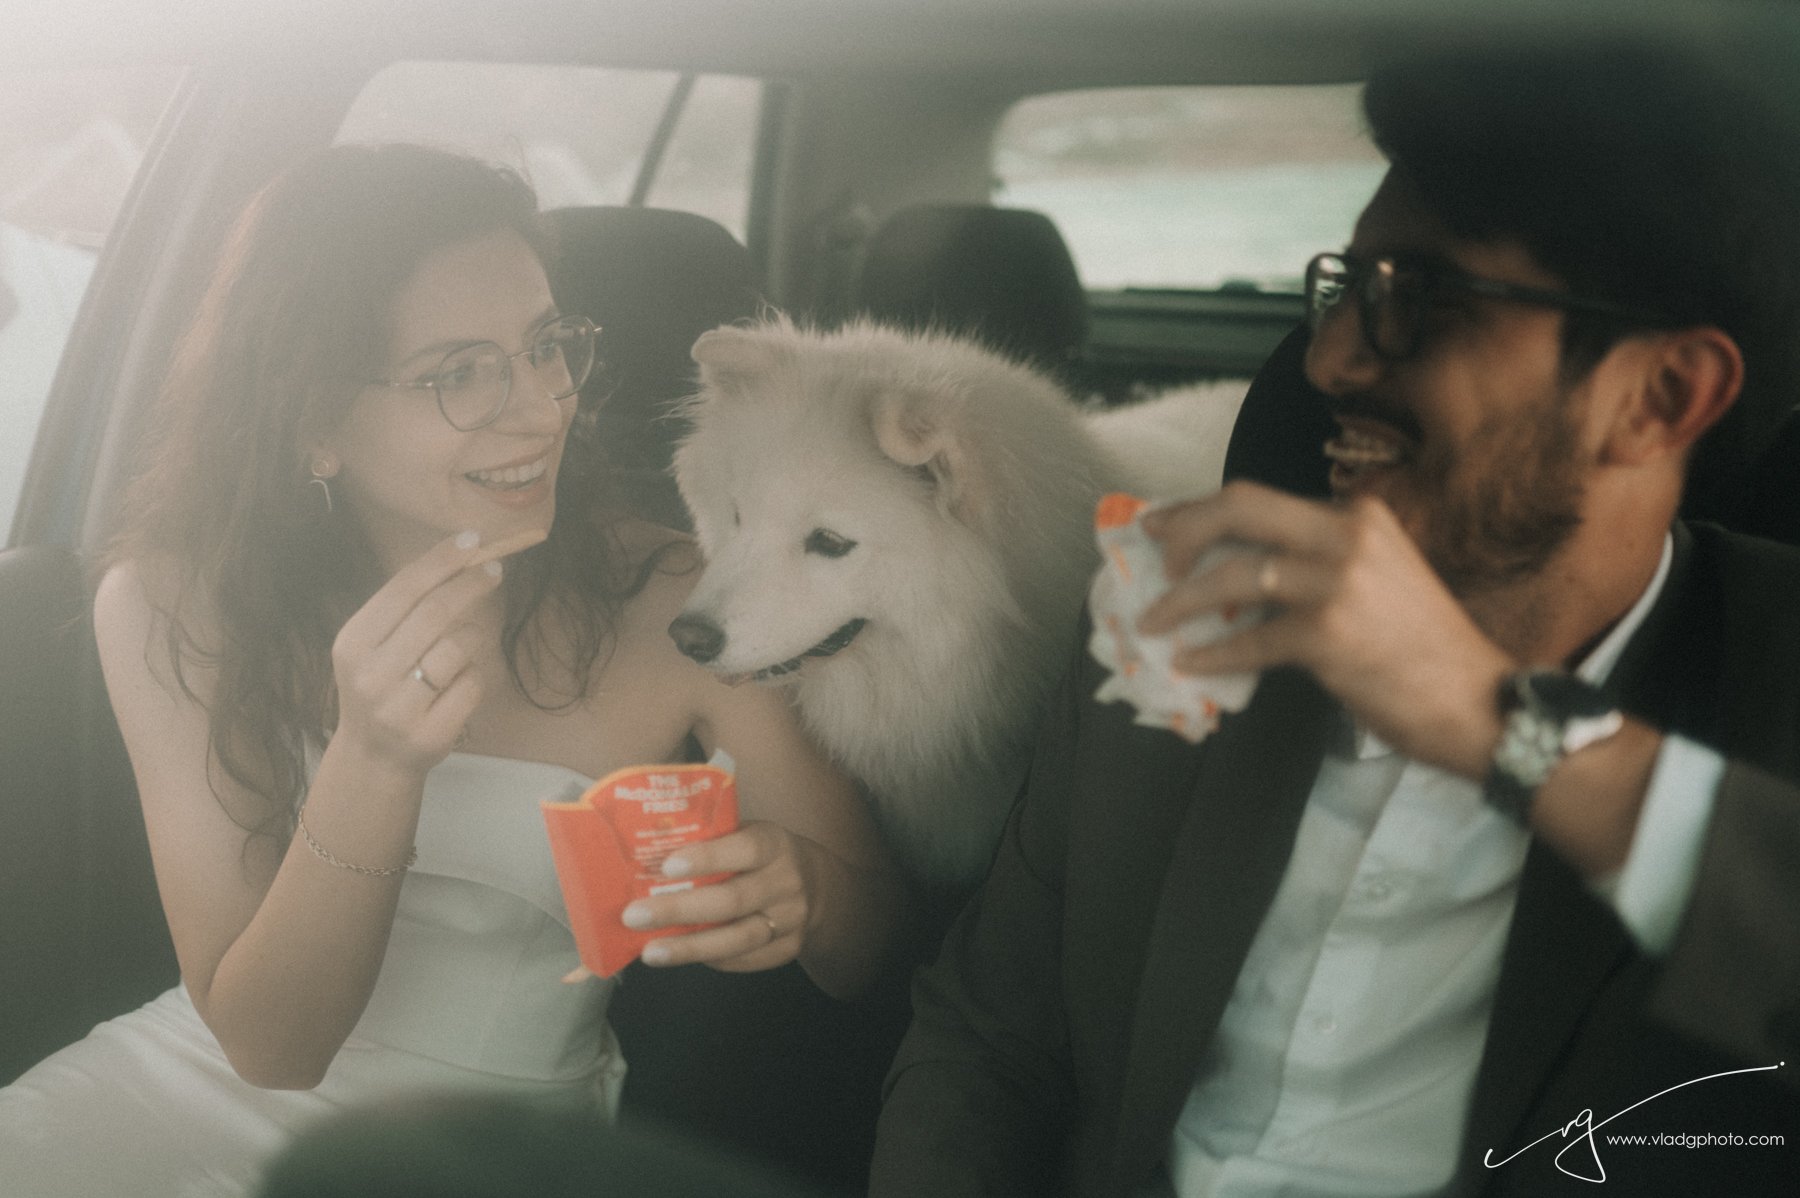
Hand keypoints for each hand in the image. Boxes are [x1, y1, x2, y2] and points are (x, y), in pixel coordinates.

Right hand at [328, 528, 541, 774]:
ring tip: (453, 656)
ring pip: (460, 647)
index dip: (441, 561)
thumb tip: (458, 555)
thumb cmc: (381, 687)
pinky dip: (473, 677)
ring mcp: (399, 707)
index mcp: (353, 643)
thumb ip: (405, 608)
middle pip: (436, 612)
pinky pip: (473, 683)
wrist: (371, 758)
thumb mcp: (374, 647)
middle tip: (495, 569)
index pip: (404, 589)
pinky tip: (453, 690)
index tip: (473, 540)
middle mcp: (371, 674)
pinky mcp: (430, 733)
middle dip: (471, 584)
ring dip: (470, 641)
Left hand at [621, 821, 820, 971]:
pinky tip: (679, 957)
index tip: (667, 867)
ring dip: (689, 947)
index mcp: (774, 843)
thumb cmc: (757, 856)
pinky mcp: (787, 949)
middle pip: (733, 900)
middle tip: (634, 916)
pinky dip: (709, 959)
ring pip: (738, 939)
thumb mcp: (744, 834)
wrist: (816, 885)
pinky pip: (744, 960)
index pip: (744, 849)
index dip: (707, 858)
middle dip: (680, 909)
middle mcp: (787, 881)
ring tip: (650, 952)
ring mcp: (791, 919)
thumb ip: (706, 840)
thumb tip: (640, 851)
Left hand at [1136, 481, 1514, 776]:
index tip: (1165, 525)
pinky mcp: (1327, 635)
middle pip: (1239, 508)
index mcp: (1357, 516)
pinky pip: (1249, 641)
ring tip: (1153, 621)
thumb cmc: (1424, 648)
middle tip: (1153, 558)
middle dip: (1183, 529)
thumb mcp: (1377, 577)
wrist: (1478, 702)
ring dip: (1181, 602)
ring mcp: (1337, 583)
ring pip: (1233, 577)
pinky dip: (1212, 653)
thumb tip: (1236, 573)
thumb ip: (1316, 562)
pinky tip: (1190, 662)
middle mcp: (1347, 535)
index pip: (1260, 499)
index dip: (1201, 511)